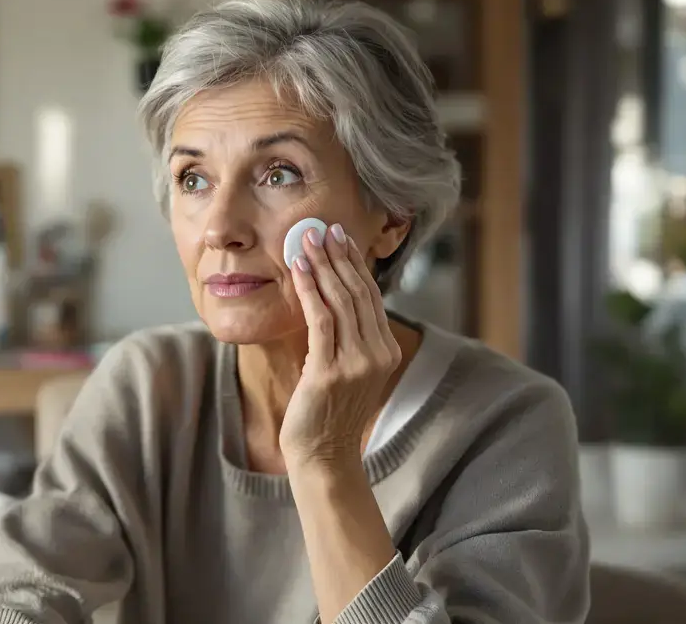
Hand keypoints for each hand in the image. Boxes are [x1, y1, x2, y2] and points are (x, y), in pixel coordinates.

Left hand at [279, 223, 400, 470]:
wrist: (323, 456)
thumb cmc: (328, 412)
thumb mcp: (346, 369)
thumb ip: (346, 337)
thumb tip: (329, 295)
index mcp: (386, 351)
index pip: (370, 297)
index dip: (355, 263)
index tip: (340, 237)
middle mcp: (378, 354)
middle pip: (358, 293)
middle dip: (338, 256)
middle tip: (322, 229)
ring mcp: (357, 363)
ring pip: (341, 301)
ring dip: (323, 266)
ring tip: (307, 241)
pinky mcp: (331, 371)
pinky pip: (321, 320)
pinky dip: (310, 290)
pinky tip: (300, 269)